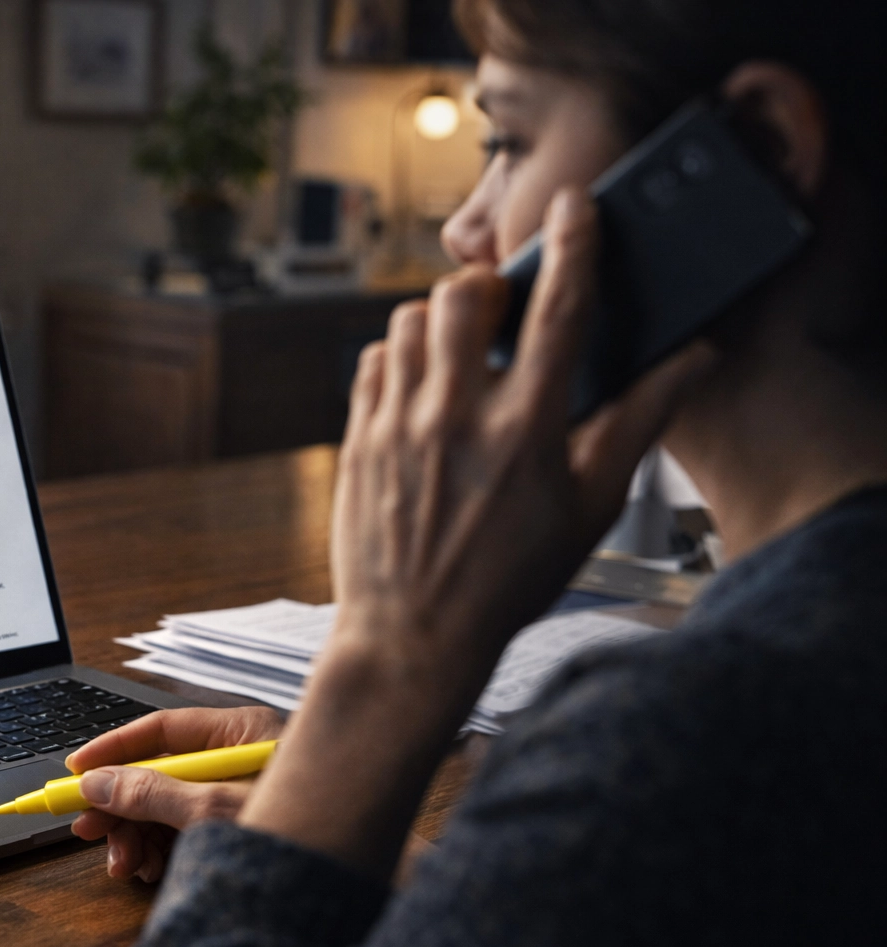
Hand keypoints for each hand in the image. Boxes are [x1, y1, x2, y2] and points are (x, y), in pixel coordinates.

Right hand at [65, 706, 283, 881]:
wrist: (359, 877)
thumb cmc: (302, 829)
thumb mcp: (214, 810)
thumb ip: (151, 794)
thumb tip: (99, 782)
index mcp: (240, 733)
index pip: (162, 729)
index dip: (113, 748)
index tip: (75, 770)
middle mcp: (237, 758)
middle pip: (159, 771)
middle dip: (122, 806)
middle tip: (89, 832)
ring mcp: (238, 793)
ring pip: (167, 805)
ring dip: (137, 836)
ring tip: (125, 866)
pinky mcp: (238, 826)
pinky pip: (184, 830)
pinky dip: (160, 850)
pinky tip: (148, 870)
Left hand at [238, 189, 717, 873]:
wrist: (413, 637)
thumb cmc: (508, 580)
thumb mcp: (589, 508)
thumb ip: (638, 424)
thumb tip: (691, 360)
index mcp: (527, 432)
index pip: (558, 313)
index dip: (574, 247)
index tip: (576, 208)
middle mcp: (457, 419)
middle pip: (463, 295)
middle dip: (485, 287)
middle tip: (500, 315)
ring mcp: (398, 427)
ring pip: (409, 319)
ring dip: (439, 321)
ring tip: (459, 357)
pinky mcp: (357, 438)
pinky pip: (372, 358)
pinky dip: (398, 356)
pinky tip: (419, 389)